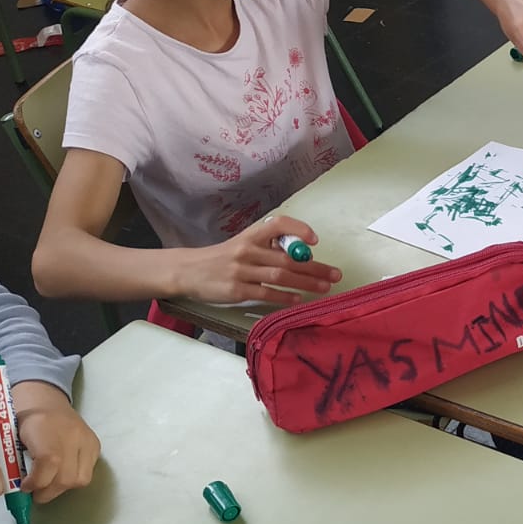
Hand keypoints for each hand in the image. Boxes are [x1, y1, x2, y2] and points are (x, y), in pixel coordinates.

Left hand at [0, 381, 98, 503]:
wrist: (43, 399)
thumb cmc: (13, 421)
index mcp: (41, 425)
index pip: (49, 460)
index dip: (36, 481)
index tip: (23, 485)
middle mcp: (70, 431)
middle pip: (65, 476)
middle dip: (45, 491)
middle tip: (31, 487)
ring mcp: (86, 438)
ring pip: (78, 480)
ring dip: (58, 488)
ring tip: (44, 480)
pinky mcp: (94, 445)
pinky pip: (86, 475)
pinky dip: (70, 480)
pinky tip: (57, 471)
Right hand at [175, 216, 341, 305]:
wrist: (187, 271)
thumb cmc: (222, 258)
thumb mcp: (243, 244)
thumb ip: (268, 247)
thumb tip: (303, 255)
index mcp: (251, 235)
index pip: (278, 224)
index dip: (298, 230)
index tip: (315, 242)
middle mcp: (246, 250)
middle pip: (287, 257)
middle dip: (315, 267)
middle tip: (335, 274)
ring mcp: (240, 270)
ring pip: (280, 276)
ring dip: (306, 282)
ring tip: (324, 288)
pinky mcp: (235, 290)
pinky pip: (265, 293)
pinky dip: (284, 297)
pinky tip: (298, 299)